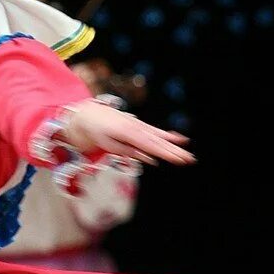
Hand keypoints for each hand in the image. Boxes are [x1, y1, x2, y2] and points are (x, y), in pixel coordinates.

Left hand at [61, 101, 194, 165]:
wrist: (84, 114)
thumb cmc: (92, 131)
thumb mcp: (105, 144)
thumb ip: (125, 150)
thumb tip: (144, 156)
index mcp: (128, 132)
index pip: (151, 146)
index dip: (167, 153)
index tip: (180, 160)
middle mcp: (135, 127)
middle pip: (158, 141)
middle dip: (174, 150)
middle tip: (189, 159)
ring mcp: (136, 124)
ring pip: (157, 135)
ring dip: (172, 143)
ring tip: (186, 148)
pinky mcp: (135, 125)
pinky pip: (152, 131)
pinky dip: (163, 135)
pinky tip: (174, 139)